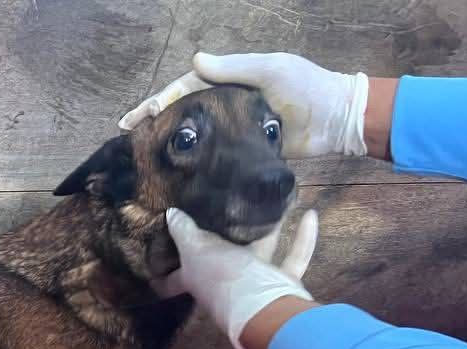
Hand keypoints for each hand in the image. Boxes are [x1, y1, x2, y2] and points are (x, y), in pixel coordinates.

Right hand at [119, 52, 369, 158]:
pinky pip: (213, 155)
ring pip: (195, 134)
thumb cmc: (306, 88)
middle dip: (155, 122)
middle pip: (183, 112)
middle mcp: (227, 105)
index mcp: (230, 82)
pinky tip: (175, 170)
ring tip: (143, 155)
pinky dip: (193, 160)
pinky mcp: (244, 152)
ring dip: (169, 143)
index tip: (137, 116)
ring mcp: (234, 130)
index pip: (185, 88)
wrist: (337, 119)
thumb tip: (195, 60)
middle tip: (129, 135)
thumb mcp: (271, 69)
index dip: (159, 101)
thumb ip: (234, 67)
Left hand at [157, 208, 318, 348]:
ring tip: (272, 206)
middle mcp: (223, 284)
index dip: (162, 275)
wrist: (264, 307)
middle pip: (222, 260)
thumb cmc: (223, 278)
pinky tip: (309, 214)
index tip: (154, 265)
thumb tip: (170, 215)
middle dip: (225, 240)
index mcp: (197, 279)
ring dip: (269, 232)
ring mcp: (255, 286)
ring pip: (261, 254)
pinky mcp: (282, 284)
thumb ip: (184, 232)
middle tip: (227, 213)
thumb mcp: (196, 250)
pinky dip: (303, 237)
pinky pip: (294, 257)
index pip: (173, 279)